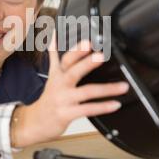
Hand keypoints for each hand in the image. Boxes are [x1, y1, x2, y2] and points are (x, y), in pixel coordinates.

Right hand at [10, 32, 128, 147]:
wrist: (35, 122)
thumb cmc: (48, 97)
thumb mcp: (51, 75)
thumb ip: (54, 55)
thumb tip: (52, 36)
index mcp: (58, 74)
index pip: (66, 59)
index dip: (77, 50)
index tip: (88, 42)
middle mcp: (60, 85)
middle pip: (74, 71)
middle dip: (87, 63)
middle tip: (101, 56)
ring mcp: (63, 100)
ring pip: (86, 92)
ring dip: (107, 89)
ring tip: (123, 86)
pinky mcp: (67, 114)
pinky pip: (88, 110)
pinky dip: (103, 107)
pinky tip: (115, 104)